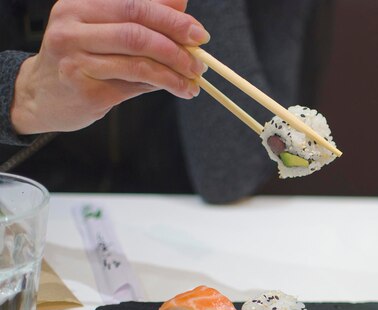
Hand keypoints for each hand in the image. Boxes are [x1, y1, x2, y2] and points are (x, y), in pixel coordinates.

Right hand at [11, 0, 208, 133]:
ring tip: (193, 80)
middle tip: (199, 61)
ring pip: (138, 63)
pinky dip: (162, 87)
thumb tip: (181, 5)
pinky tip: (178, 89)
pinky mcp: (83, 89)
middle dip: (176, 47)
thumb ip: (141, 16)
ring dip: (174, 73)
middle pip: (137, 33)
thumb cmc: (80, 57)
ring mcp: (75, 60)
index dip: (172, 18)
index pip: (135, 5)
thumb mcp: (105, 28)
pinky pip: (133, 86)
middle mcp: (72, 29)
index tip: (198, 33)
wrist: (40, 94)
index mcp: (80, 5)